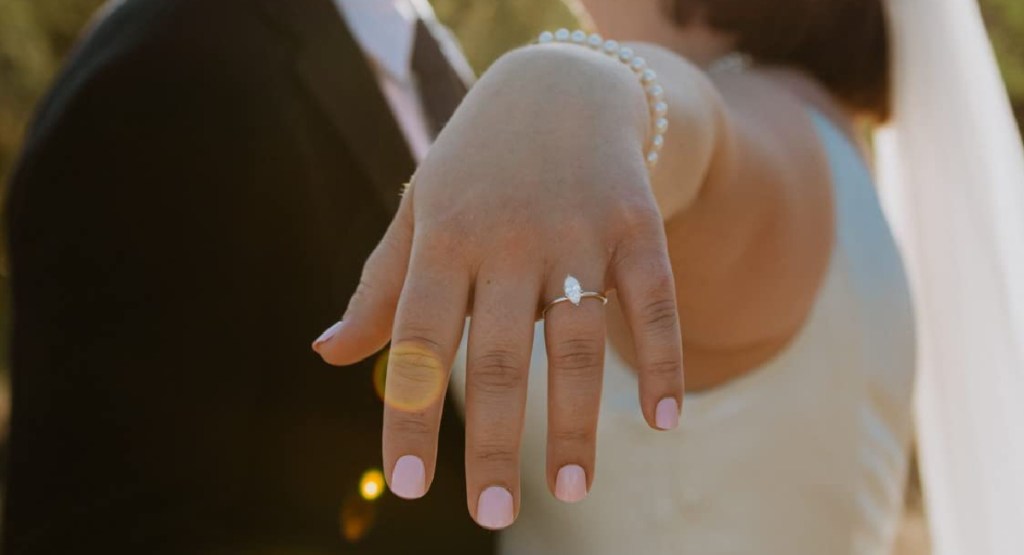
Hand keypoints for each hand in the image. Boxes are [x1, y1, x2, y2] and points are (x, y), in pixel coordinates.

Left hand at [313, 45, 683, 528]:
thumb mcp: (419, 213)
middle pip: (499, 355)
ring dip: (576, 422)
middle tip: (493, 512)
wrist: (558, 84)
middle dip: (493, 441)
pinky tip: (665, 422)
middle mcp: (508, 237)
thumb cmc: (475, 165)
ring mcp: (578, 229)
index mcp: (444, 238)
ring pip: (579, 340)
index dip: (410, 415)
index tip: (410, 489)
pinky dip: (664, 360)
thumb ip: (380, 287)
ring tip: (570, 490)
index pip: (418, 342)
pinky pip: (655, 301)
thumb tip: (328, 356)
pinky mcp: (637, 222)